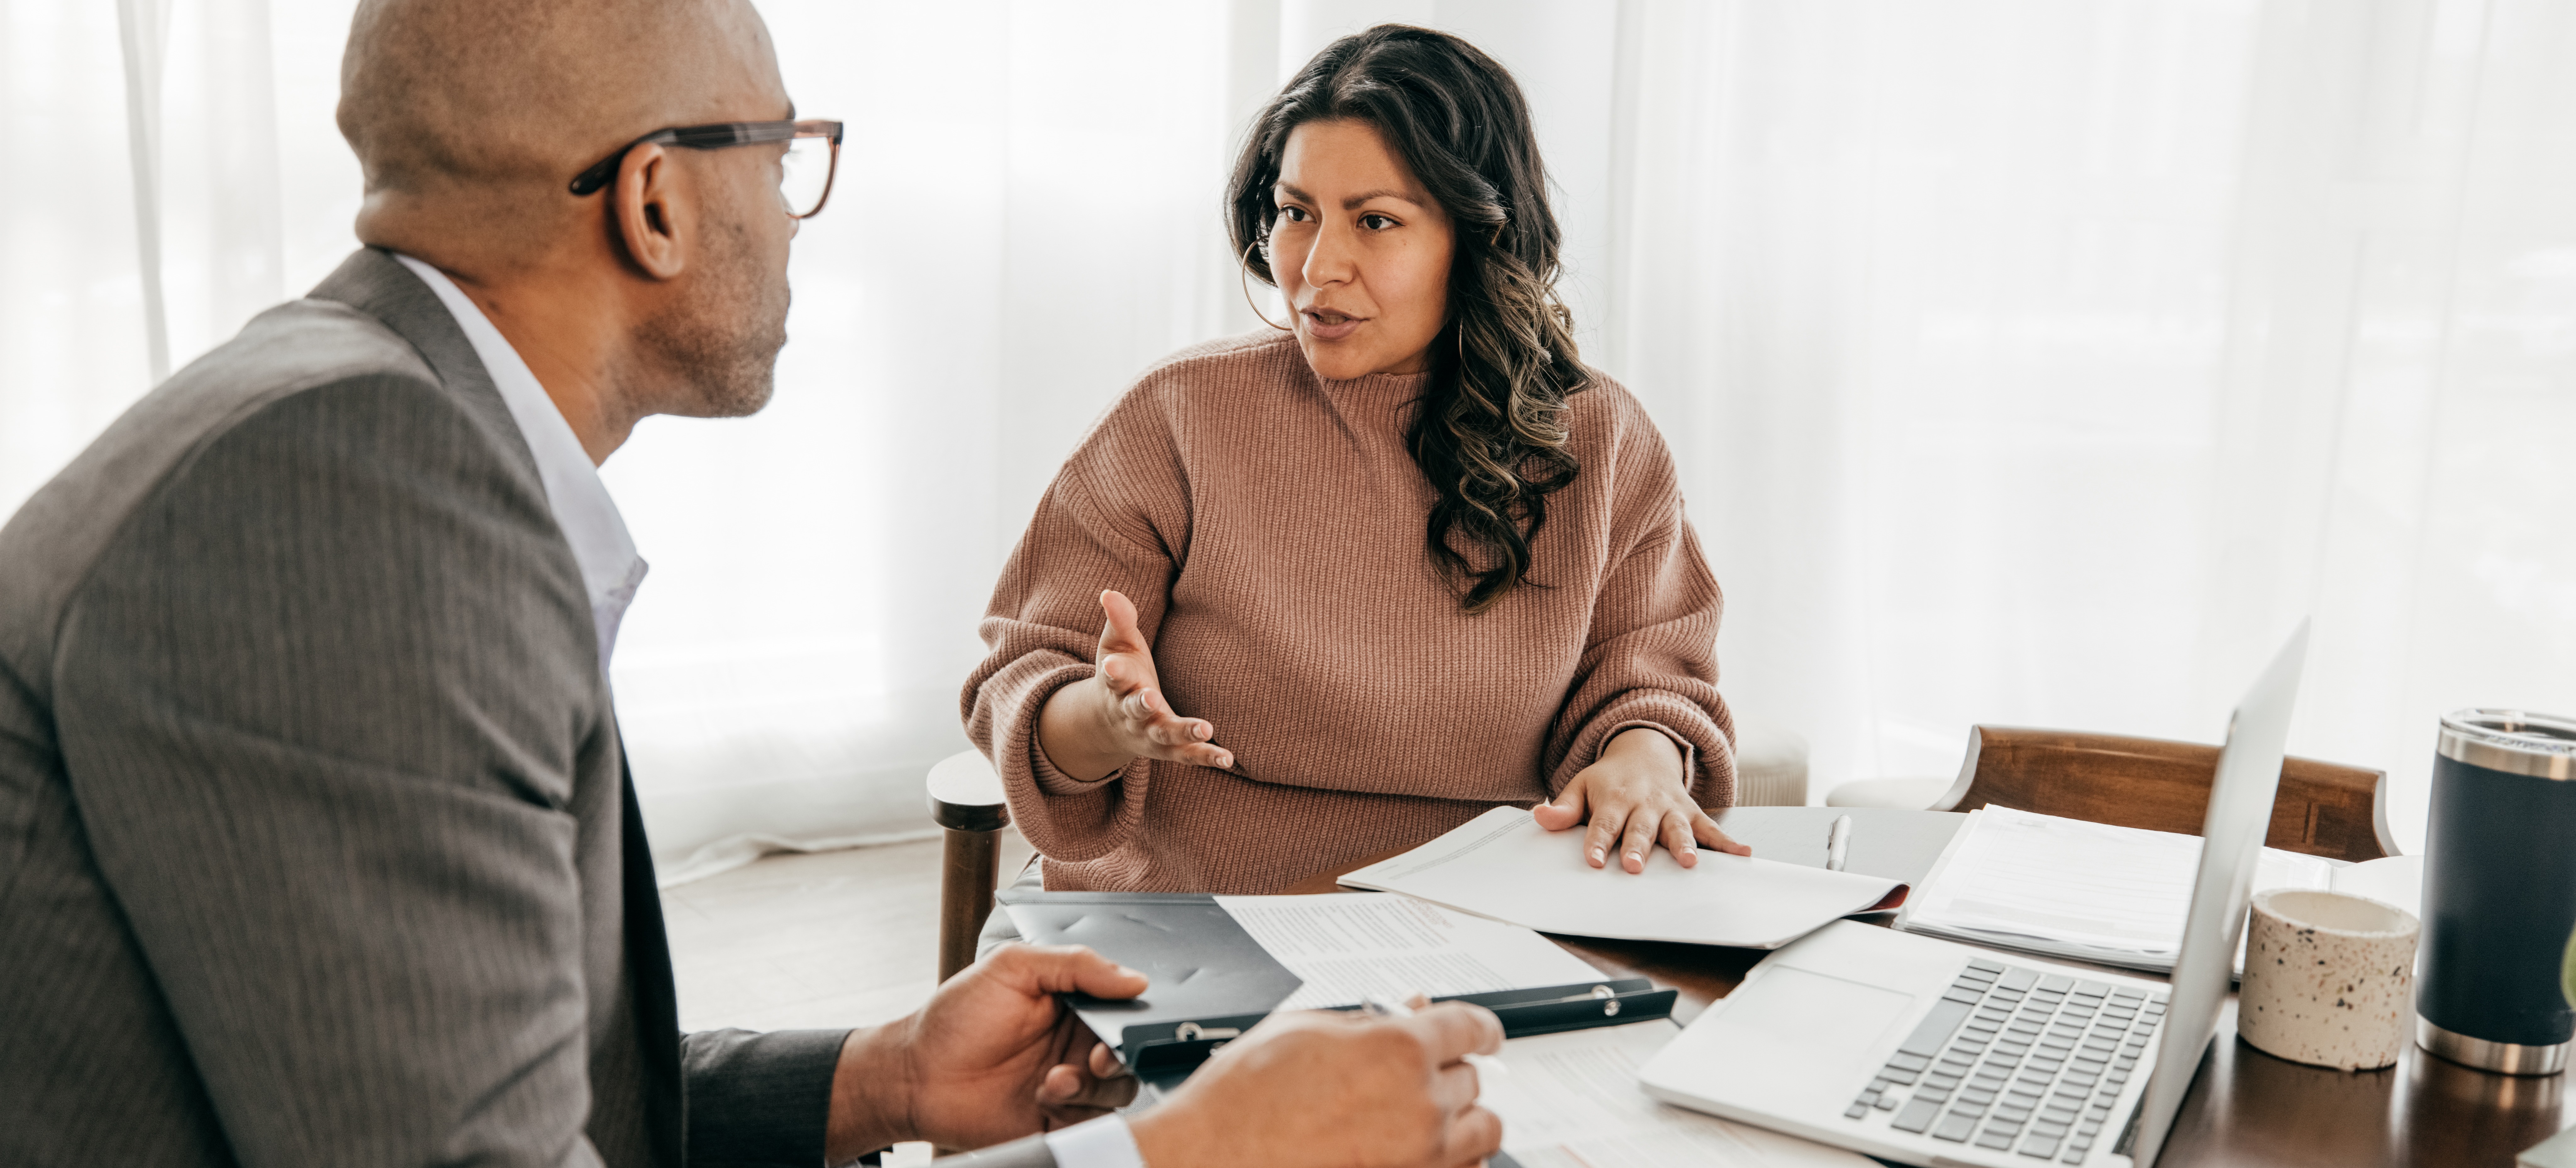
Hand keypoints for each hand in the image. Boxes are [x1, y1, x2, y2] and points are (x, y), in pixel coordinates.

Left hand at [824, 944, 1145, 1158]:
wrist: (916, 1076)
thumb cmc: (955, 1018)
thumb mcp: (1012, 967)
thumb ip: (1076, 965)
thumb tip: (1134, 979)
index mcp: (1073, 1003)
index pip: (1122, 1008)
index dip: (1129, 1020)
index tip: (1120, 1029)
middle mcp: (1076, 1043)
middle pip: (1127, 1054)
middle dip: (1116, 1060)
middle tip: (1092, 1061)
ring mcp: (1070, 1084)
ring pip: (1117, 1091)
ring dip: (1092, 1089)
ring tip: (1052, 1083)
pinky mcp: (1059, 1120)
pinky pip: (1095, 1124)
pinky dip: (1079, 1114)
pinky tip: (1043, 1100)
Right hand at [1034, 589, 1233, 780]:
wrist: (1112, 727)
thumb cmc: (1122, 676)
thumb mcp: (1116, 648)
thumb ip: (1119, 621)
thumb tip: (1109, 591)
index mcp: (1117, 687)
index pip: (1113, 678)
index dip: (1113, 671)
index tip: (1110, 665)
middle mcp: (1131, 714)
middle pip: (1135, 710)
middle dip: (1142, 705)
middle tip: (1151, 697)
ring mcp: (1151, 734)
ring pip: (1165, 736)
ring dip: (1184, 732)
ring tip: (1206, 727)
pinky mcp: (1171, 749)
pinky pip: (1188, 755)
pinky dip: (1206, 757)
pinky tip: (1228, 758)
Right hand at [1128, 1002, 1505, 1167]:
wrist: (1210, 1163)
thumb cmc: (1243, 1103)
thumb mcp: (1304, 1031)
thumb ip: (1367, 1022)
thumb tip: (1409, 1012)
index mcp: (1398, 1050)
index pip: (1471, 1027)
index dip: (1478, 1027)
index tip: (1480, 1033)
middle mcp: (1421, 1106)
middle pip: (1473, 1080)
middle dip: (1447, 1072)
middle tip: (1413, 1076)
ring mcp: (1421, 1160)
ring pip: (1483, 1133)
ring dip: (1462, 1120)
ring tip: (1427, 1117)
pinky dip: (1453, 1161)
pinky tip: (1421, 1152)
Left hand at [1533, 727, 1748, 872]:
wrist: (1644, 752)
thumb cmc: (1609, 780)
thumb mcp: (1581, 786)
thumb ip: (1564, 807)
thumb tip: (1539, 817)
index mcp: (1613, 799)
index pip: (1602, 824)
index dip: (1596, 842)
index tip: (1592, 860)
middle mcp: (1643, 804)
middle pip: (1640, 829)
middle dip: (1638, 847)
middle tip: (1634, 866)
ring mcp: (1670, 808)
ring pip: (1677, 828)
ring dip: (1683, 845)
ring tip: (1688, 862)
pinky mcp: (1690, 812)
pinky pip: (1710, 828)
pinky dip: (1727, 842)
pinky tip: (1744, 853)